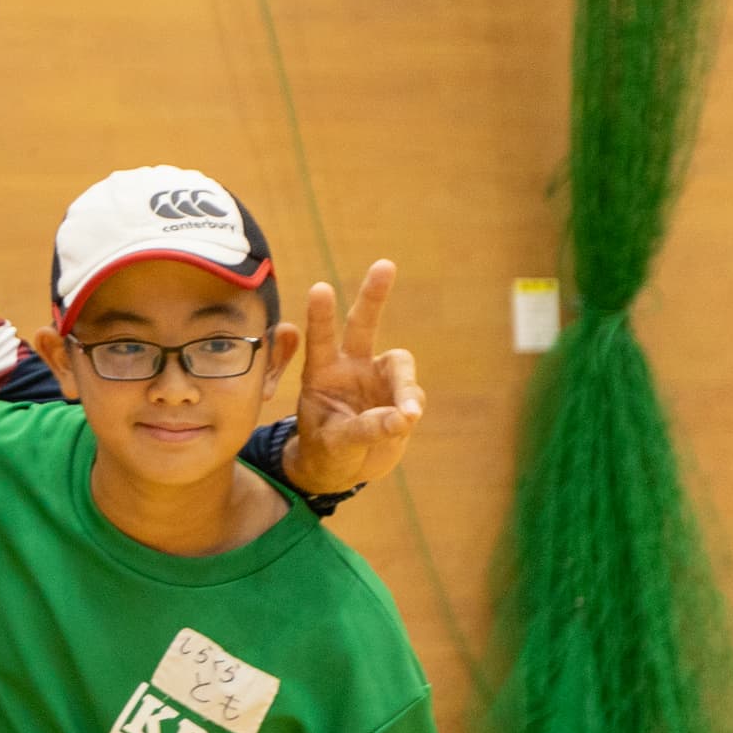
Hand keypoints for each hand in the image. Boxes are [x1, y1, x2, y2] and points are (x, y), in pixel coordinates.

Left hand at [284, 262, 421, 497]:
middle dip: (373, 294)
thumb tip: (404, 417)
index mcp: (321, 372)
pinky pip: (413, 397)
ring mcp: (378, 380)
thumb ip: (365, 429)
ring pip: (400, 365)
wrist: (345, 468)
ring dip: (406, 388)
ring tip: (406, 415)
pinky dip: (411, 408)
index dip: (321, 315)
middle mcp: (351, 367)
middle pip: (364, 324)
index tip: (320, 288)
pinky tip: (402, 424)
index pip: (320, 338)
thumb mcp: (336, 444)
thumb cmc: (327, 451)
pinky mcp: (401, 397)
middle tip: (385, 264)